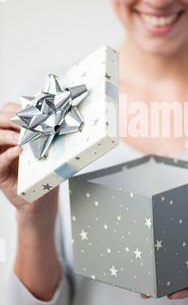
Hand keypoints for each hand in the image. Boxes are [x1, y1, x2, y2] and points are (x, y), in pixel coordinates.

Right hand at [0, 102, 57, 219]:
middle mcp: (4, 141)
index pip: (7, 111)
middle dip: (9, 118)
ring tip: (20, 139)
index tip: (29, 109)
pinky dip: (6, 155)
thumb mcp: (47, 147)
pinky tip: (17, 151)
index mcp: (13, 131)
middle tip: (23, 122)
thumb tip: (64, 117)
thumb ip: (48, 133)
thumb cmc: (44, 169)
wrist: (41, 196)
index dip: (15, 108)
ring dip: (6, 135)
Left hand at [140, 241, 187, 299]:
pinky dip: (162, 260)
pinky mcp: (187, 256)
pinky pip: (174, 259)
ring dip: (158, 276)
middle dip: (163, 288)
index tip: (172, 296)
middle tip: (146, 294)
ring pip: (173, 273)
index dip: (185, 291)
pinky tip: (148, 259)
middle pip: (180, 283)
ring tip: (141, 280)